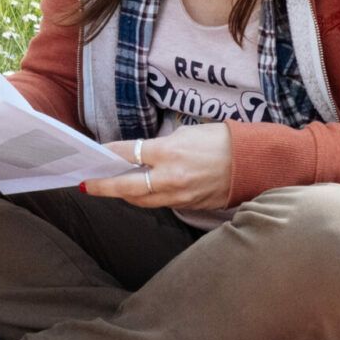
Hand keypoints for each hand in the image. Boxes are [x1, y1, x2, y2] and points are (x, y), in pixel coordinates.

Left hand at [86, 125, 232, 208]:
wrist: (253, 162)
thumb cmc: (221, 140)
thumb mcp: (186, 134)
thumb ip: (159, 146)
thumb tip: (138, 155)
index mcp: (169, 152)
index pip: (128, 153)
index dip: (108, 153)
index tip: (96, 153)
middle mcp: (171, 177)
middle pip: (126, 186)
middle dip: (103, 185)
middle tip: (86, 184)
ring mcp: (180, 195)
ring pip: (140, 200)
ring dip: (122, 194)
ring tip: (108, 188)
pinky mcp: (189, 206)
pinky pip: (159, 204)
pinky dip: (144, 198)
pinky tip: (135, 192)